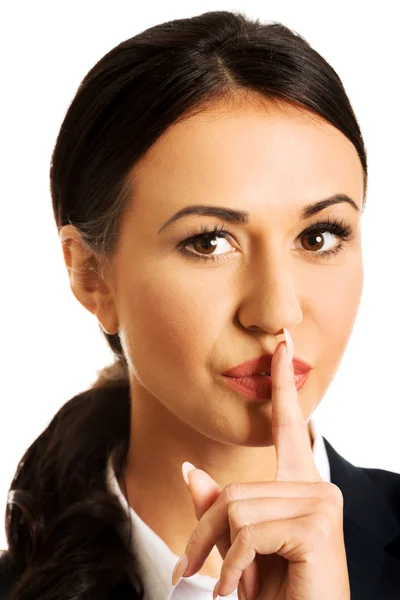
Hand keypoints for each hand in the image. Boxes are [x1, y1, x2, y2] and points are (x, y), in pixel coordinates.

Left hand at [172, 328, 349, 598]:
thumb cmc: (275, 593)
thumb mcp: (238, 548)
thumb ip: (218, 508)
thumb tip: (190, 468)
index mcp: (300, 487)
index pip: (290, 426)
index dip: (283, 384)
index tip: (282, 347)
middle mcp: (317, 487)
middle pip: (234, 488)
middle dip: (206, 534)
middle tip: (194, 571)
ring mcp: (321, 502)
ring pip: (235, 507)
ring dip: (216, 554)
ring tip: (227, 588)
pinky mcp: (317, 523)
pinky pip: (246, 531)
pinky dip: (232, 567)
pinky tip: (242, 591)